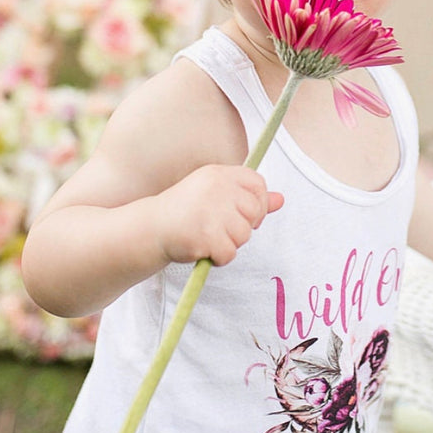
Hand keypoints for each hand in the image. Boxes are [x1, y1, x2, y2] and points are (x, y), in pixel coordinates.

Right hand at [152, 164, 283, 266]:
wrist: (151, 228)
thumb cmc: (187, 211)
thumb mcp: (216, 195)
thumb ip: (248, 197)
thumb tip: (281, 199)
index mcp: (218, 174)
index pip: (258, 183)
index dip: (258, 202)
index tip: (245, 214)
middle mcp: (215, 188)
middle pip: (254, 211)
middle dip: (243, 226)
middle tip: (222, 229)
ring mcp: (209, 211)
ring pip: (244, 235)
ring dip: (230, 243)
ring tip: (208, 237)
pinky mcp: (204, 235)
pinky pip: (229, 253)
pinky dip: (219, 258)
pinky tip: (203, 249)